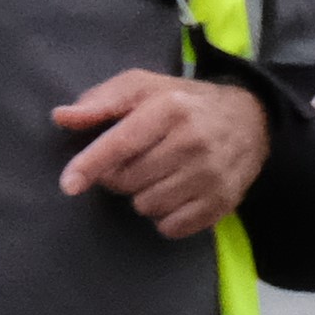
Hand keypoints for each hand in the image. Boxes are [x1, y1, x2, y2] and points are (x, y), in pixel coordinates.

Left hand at [51, 70, 268, 239]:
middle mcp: (193, 142)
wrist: (252, 120)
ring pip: (147, 206)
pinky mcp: (222, 202)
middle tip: (135, 161)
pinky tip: (175, 193)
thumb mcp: (144, 87)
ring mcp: (211, 175)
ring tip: (159, 175)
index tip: (69, 184)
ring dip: (143, 196)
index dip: (90, 165)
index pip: (121, 143)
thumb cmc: (185, 102)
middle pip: (128, 181)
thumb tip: (62, 117)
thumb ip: (102, 101)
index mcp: (170, 108)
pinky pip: (172, 226)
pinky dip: (165, 216)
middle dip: (120, 176)